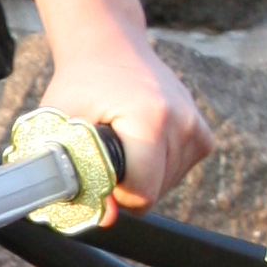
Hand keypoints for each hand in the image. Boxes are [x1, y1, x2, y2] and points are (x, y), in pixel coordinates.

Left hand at [39, 28, 213, 209]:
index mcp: (151, 119)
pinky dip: (157, 167)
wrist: (110, 46)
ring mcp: (197, 127)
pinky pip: (179, 172)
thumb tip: (107, 219)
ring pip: (167, 185)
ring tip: (122, 140)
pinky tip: (141, 142)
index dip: (114, 194)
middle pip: (155, 192)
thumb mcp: (62, 125)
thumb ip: (78, 174)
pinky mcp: (203, 133)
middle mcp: (183, 122)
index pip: (142, 192)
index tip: (96, 170)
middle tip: (104, 152)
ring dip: (141, 175)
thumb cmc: (80, 85)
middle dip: (126, 185)